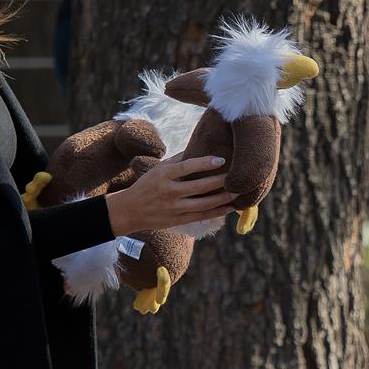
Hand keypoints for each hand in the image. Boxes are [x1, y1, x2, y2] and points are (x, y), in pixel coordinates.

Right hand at [104, 155, 235, 236]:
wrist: (129, 210)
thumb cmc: (147, 185)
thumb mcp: (159, 168)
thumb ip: (178, 160)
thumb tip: (200, 148)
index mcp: (164, 175)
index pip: (187, 167)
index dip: (205, 163)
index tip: (222, 159)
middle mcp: (169, 192)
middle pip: (199, 187)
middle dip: (220, 182)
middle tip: (237, 176)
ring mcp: (174, 208)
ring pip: (203, 204)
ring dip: (222, 199)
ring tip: (238, 192)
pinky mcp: (178, 220)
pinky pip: (201, 216)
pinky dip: (217, 212)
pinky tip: (230, 208)